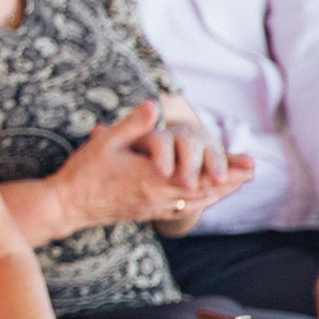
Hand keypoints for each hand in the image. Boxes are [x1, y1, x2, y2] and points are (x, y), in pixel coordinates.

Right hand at [49, 102, 249, 235]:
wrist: (66, 205)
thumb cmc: (84, 172)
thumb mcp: (105, 142)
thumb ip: (133, 124)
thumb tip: (154, 105)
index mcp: (151, 177)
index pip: (198, 176)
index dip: (225, 172)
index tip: (247, 165)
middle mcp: (157, 196)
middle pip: (204, 192)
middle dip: (230, 182)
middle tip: (252, 173)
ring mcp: (153, 208)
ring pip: (195, 202)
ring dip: (218, 194)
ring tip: (237, 185)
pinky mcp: (146, 213)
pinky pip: (181, 210)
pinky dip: (200, 203)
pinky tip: (206, 198)